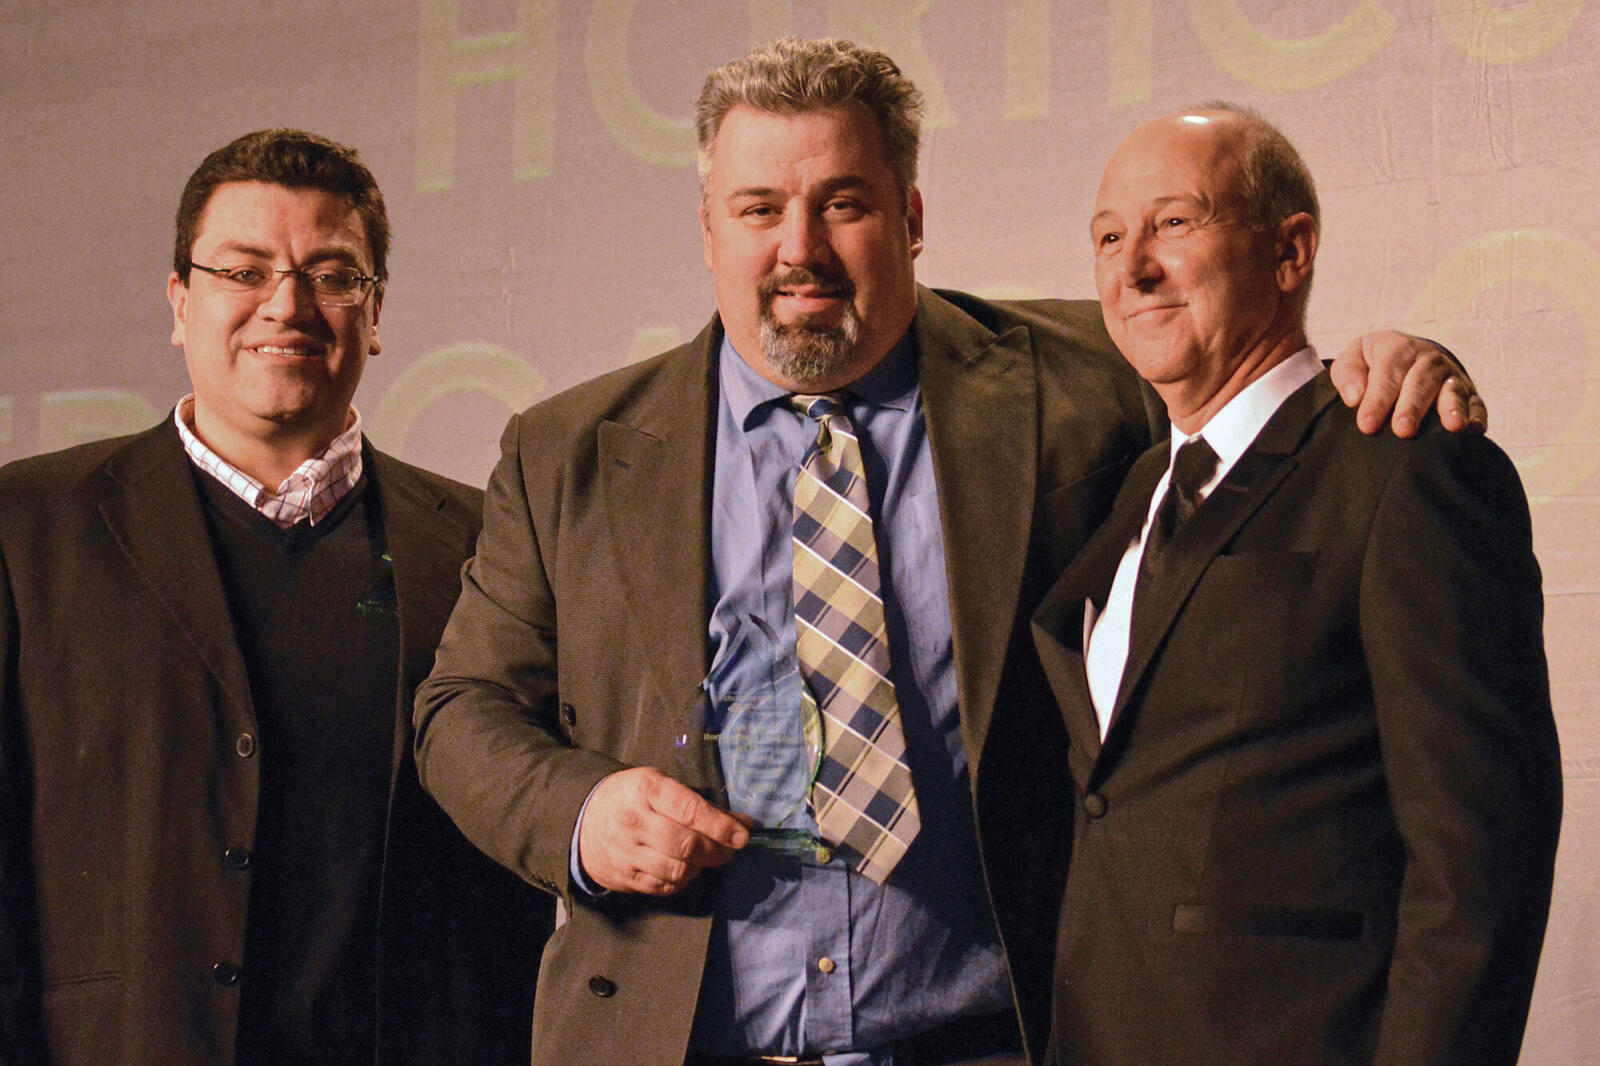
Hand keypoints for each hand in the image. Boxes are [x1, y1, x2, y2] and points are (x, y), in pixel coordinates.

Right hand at [577, 767, 751, 894]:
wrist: (583, 818)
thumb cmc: (632, 797)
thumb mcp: (660, 785)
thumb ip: (699, 803)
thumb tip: (743, 824)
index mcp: (647, 790)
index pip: (691, 811)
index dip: (721, 826)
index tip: (743, 836)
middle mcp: (634, 821)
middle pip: (687, 845)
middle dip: (716, 851)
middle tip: (729, 850)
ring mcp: (626, 852)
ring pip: (677, 870)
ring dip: (700, 867)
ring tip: (705, 858)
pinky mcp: (624, 876)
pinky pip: (663, 887)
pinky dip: (682, 882)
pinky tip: (686, 870)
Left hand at [1328, 331, 1487, 436]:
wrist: (1407, 355)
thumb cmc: (1373, 364)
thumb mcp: (1354, 359)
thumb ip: (1347, 374)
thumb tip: (1353, 398)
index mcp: (1397, 348)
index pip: (1387, 373)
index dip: (1377, 399)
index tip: (1367, 425)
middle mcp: (1427, 359)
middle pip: (1421, 381)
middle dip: (1412, 407)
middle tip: (1403, 430)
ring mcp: (1450, 375)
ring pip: (1452, 390)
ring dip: (1453, 408)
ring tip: (1452, 427)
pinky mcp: (1467, 392)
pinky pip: (1475, 402)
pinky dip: (1476, 414)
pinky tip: (1474, 429)